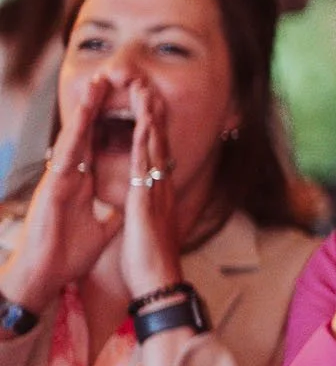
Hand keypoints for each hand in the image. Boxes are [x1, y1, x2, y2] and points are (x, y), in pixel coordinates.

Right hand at [0, 73, 122, 311]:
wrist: (47, 275)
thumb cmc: (67, 254)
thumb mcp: (101, 229)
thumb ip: (111, 214)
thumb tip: (125, 207)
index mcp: (82, 182)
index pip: (98, 145)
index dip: (111, 123)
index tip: (126, 101)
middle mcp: (70, 176)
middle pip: (86, 135)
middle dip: (97, 107)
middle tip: (110, 77)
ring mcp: (59, 181)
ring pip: (74, 140)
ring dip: (84, 114)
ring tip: (96, 87)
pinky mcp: (51, 191)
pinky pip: (65, 162)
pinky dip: (73, 142)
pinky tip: (81, 125)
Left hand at [118, 79, 182, 300]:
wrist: (158, 281)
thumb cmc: (150, 261)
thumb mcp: (149, 229)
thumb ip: (150, 210)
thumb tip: (148, 201)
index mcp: (159, 193)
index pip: (156, 152)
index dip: (152, 126)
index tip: (147, 102)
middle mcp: (162, 187)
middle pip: (159, 141)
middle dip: (152, 112)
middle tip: (147, 83)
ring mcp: (157, 191)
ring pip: (154, 146)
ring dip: (150, 116)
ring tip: (145, 90)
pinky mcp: (147, 199)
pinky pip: (146, 164)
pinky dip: (145, 142)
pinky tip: (143, 124)